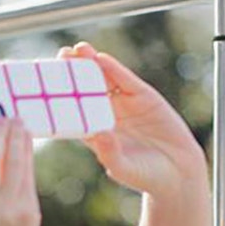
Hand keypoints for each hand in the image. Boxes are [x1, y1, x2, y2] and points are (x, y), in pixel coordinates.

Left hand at [61, 42, 207, 197]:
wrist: (178, 173)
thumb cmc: (145, 176)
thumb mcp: (123, 167)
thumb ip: (109, 152)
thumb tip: (99, 134)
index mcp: (96, 133)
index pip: (74, 111)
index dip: (62, 97)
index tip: (46, 85)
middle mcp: (108, 115)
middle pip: (87, 90)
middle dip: (74, 73)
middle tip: (60, 55)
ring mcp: (126, 105)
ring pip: (105, 80)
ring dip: (92, 64)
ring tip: (78, 49)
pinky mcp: (144, 98)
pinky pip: (127, 81)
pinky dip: (115, 70)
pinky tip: (102, 59)